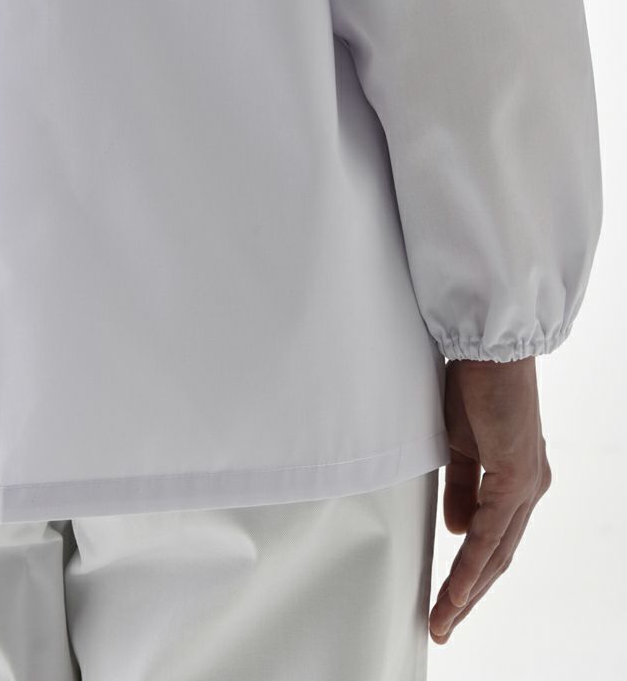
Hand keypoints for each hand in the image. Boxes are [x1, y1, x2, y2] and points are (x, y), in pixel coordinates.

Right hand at [429, 355, 551, 642]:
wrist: (488, 348)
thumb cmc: (472, 383)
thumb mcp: (457, 443)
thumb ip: (461, 488)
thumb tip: (456, 529)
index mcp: (514, 476)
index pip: (490, 536)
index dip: (469, 571)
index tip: (446, 598)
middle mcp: (528, 486)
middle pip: (498, 555)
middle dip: (468, 594)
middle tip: (442, 623)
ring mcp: (527, 484)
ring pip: (497, 552)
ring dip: (468, 590)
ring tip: (443, 619)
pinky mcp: (518, 478)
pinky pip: (490, 533)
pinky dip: (472, 564)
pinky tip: (457, 589)